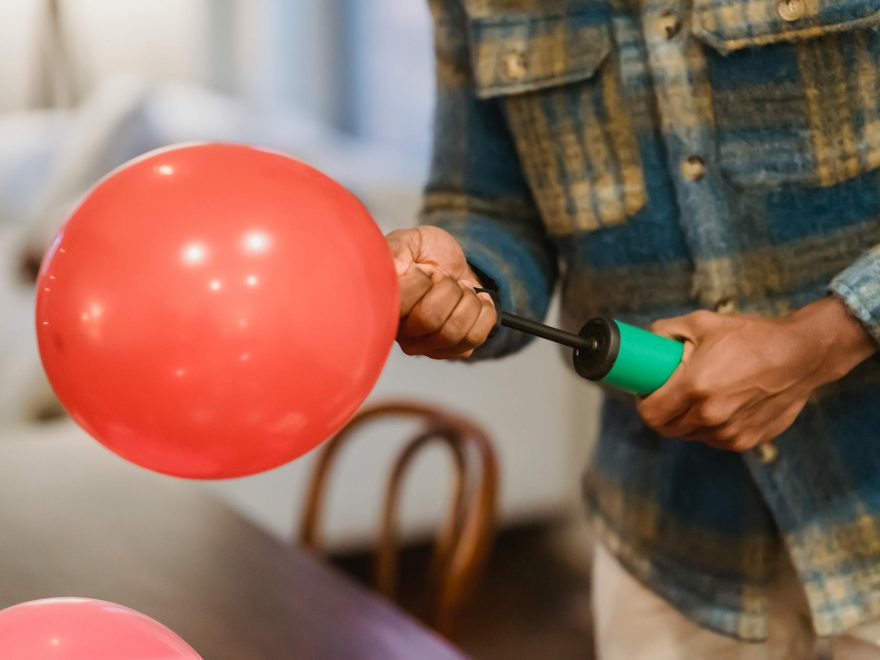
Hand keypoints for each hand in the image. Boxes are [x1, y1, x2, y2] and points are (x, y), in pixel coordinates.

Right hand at [386, 226, 495, 358]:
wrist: (452, 262)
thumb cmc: (425, 254)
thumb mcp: (408, 241)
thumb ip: (396, 250)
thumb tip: (394, 267)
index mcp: (386, 307)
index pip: (401, 304)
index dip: (420, 280)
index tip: (422, 268)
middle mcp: (403, 334)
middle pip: (430, 319)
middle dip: (447, 287)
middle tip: (445, 278)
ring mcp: (429, 346)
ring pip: (454, 332)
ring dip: (467, 300)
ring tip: (462, 289)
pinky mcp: (455, 351)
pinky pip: (474, 338)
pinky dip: (484, 312)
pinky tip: (476, 300)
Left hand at [636, 297, 876, 450]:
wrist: (803, 356)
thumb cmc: (752, 337)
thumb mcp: (703, 322)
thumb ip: (666, 331)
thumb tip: (645, 341)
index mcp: (696, 386)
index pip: (650, 413)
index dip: (643, 403)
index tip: (646, 392)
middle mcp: (711, 415)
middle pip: (666, 428)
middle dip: (662, 412)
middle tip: (668, 393)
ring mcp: (729, 432)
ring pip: (689, 435)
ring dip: (686, 420)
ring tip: (700, 395)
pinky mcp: (745, 441)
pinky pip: (712, 439)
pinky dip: (709, 426)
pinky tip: (722, 404)